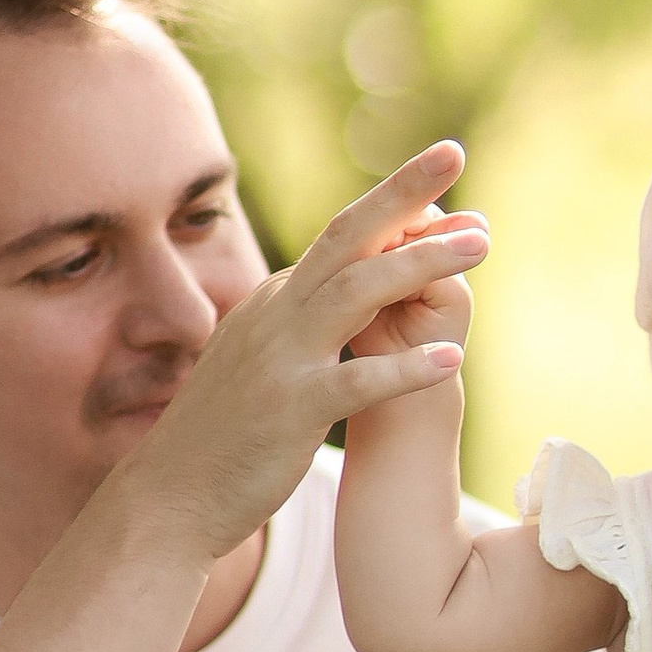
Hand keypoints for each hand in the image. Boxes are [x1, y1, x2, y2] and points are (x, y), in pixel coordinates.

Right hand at [120, 146, 486, 566]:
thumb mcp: (262, 362)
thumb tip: (334, 296)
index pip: (341, 240)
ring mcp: (282, 360)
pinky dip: (404, 369)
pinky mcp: (291, 410)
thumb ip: (296, 325)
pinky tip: (451, 361)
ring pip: (357, 292)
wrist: (170, 499)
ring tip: (481, 243)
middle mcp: (276, 315)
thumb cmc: (226, 436)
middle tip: (454, 153)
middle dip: (402, 192)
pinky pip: (356, 382)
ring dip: (422, 263)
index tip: (448, 186)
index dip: (395, 208)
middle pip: (347, 237)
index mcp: (275, 302)